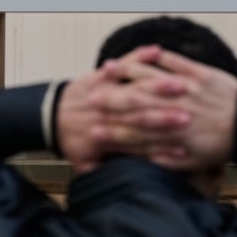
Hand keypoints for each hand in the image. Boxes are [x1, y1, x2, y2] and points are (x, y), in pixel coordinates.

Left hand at [56, 47, 190, 173]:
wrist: (49, 116)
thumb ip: (98, 172)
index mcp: (106, 134)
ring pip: (136, 86)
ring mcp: (107, 90)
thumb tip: (118, 186)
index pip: (138, 141)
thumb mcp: (81, 162)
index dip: (161, 145)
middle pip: (141, 112)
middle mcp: (109, 111)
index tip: (181, 148)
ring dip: (159, 85)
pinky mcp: (105, 75)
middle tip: (188, 117)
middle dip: (166, 115)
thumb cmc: (71, 140)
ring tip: (182, 86)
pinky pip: (125, 63)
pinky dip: (139, 56)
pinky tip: (156, 50)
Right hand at [90, 48, 236, 171]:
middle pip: (134, 102)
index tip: (93, 131)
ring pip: (150, 78)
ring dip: (127, 73)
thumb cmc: (223, 146)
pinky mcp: (200, 73)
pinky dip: (155, 56)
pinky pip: (174, 60)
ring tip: (109, 69)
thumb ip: (164, 161)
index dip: (111, 132)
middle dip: (109, 100)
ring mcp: (187, 89)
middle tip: (89, 98)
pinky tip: (145, 52)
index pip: (134, 133)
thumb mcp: (193, 163)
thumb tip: (139, 162)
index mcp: (172, 134)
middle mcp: (175, 109)